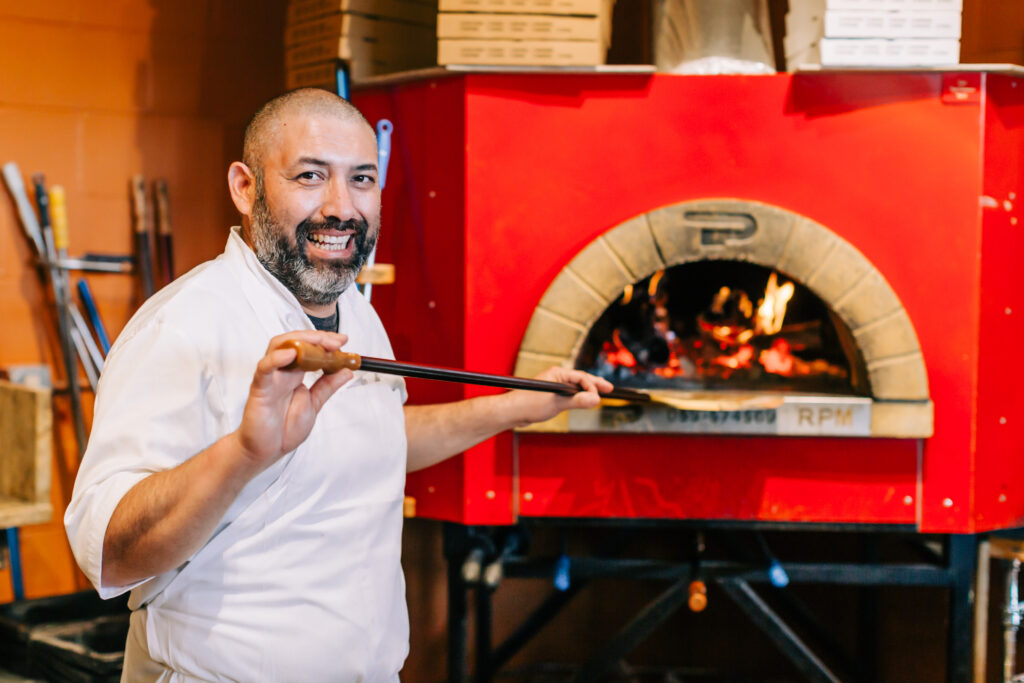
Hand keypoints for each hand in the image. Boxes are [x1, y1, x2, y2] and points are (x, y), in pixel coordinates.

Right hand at [235, 330, 352, 470]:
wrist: (268, 450)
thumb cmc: (284, 427)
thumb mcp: (314, 404)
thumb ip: (328, 386)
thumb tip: (347, 371)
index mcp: (296, 374)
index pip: (309, 348)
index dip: (325, 342)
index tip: (344, 341)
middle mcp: (283, 371)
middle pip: (294, 341)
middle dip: (316, 337)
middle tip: (336, 342)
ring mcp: (271, 377)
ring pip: (278, 347)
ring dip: (299, 340)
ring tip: (318, 341)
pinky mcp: (260, 388)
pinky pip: (264, 369)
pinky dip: (276, 359)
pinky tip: (290, 355)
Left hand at [506, 367, 613, 425]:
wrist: (512, 412)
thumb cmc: (530, 405)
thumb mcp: (557, 403)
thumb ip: (577, 401)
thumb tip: (596, 399)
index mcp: (558, 374)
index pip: (581, 378)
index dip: (592, 387)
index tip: (598, 399)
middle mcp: (556, 377)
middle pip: (580, 379)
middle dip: (595, 384)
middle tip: (610, 388)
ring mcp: (553, 385)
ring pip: (575, 387)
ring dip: (588, 390)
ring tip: (601, 393)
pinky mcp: (550, 395)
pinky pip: (569, 394)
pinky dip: (578, 396)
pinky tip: (583, 400)